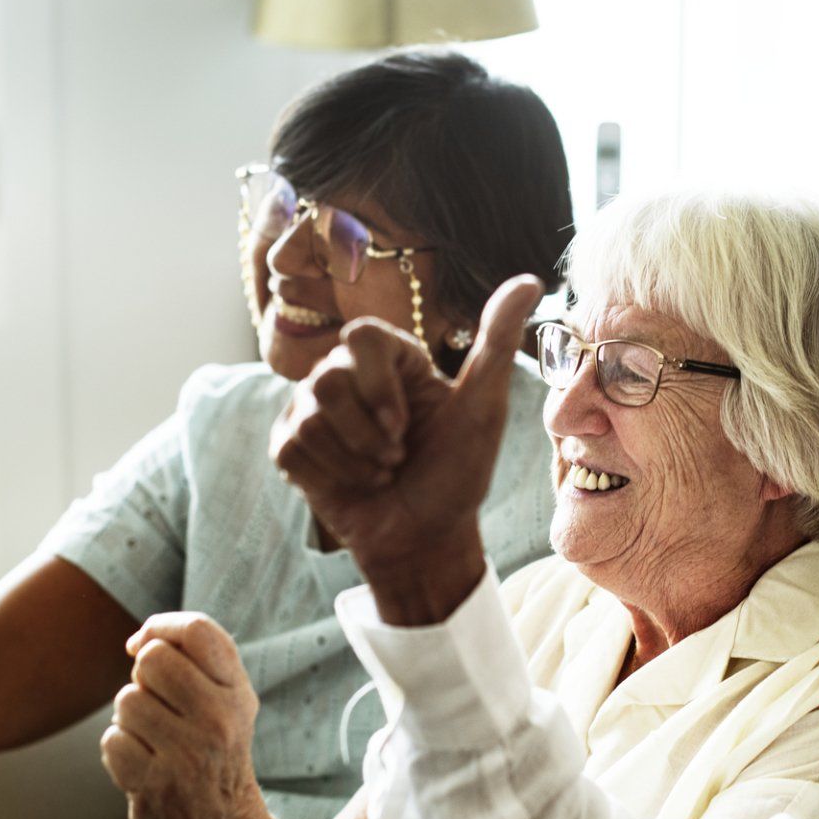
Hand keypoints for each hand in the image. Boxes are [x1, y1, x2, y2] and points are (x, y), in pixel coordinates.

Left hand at [100, 614, 290, 818]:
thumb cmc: (215, 751)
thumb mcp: (228, 701)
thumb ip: (196, 660)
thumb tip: (138, 641)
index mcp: (237, 692)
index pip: (198, 631)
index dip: (162, 626)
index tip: (147, 642)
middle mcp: (219, 720)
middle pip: (152, 659)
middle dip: (144, 679)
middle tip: (159, 707)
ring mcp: (187, 754)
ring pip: (127, 701)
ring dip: (130, 720)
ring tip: (155, 741)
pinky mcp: (154, 785)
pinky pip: (111, 741)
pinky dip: (119, 753)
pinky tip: (144, 766)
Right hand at [270, 275, 542, 574]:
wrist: (424, 538)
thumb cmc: (457, 474)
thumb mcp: (483, 410)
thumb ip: (497, 343)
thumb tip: (529, 280)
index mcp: (391, 359)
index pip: (362, 335)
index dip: (377, 385)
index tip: (403, 424)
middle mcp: (346, 374)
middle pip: (327, 380)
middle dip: (369, 435)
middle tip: (398, 457)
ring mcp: (311, 409)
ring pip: (309, 419)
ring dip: (356, 460)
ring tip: (382, 472)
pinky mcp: (289, 445)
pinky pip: (292, 448)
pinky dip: (332, 477)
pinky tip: (356, 485)